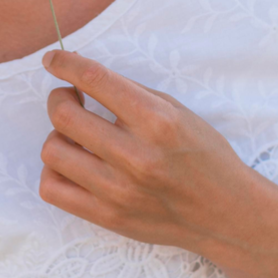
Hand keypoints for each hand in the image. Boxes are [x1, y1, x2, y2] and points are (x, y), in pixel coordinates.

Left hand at [38, 49, 258, 253]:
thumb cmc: (202, 154)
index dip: (65, 64)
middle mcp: (136, 156)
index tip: (52, 60)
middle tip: (70, 99)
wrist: (225, 213)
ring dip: (57, 136)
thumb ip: (129, 91)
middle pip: (64, 116)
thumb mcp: (176, 110)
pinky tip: (73, 164)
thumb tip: (82, 72)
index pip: (95, 80)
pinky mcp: (107, 217)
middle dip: (59, 98)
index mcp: (157, 121)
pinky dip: (55, 171)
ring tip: (75, 136)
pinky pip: (51, 189)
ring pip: (52, 151)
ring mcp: (119, 191)